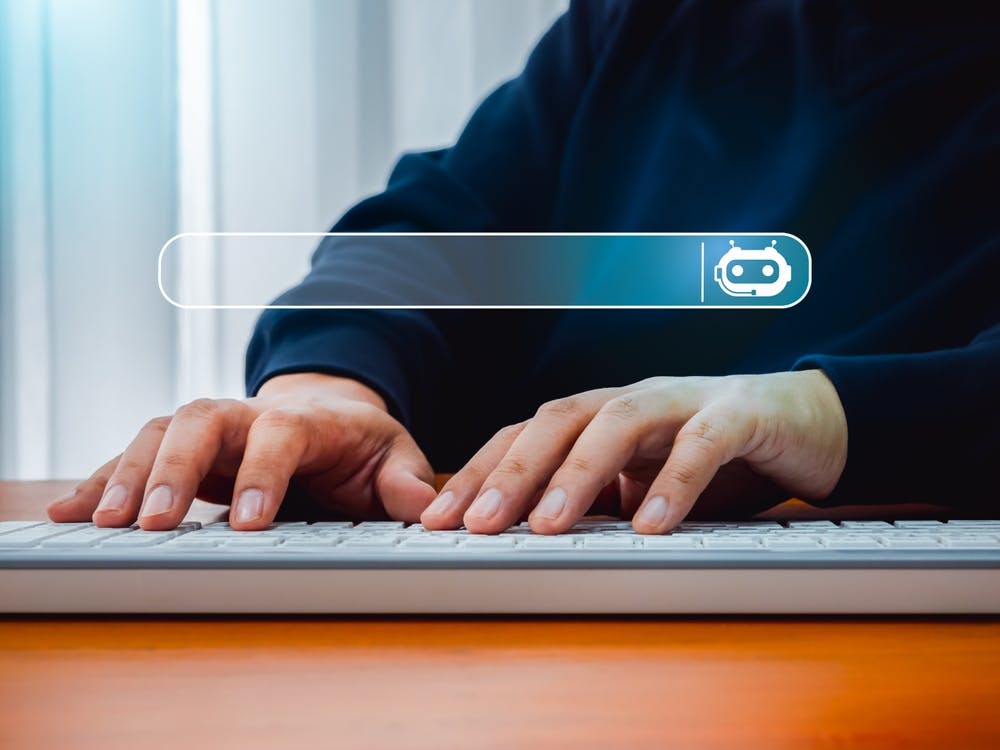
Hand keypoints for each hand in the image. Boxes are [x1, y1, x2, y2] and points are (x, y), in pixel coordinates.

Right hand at [47, 373, 436, 529]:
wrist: (329, 416)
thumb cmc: (360, 443)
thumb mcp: (395, 456)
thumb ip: (406, 480)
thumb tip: (422, 507)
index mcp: (305, 419)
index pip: (279, 433)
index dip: (263, 473)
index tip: (249, 522)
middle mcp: (248, 417)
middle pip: (201, 420)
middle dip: (176, 468)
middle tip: (157, 523)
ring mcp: (212, 432)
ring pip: (160, 433)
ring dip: (130, 476)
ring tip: (104, 524)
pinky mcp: (184, 453)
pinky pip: (137, 457)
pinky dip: (104, 481)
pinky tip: (71, 511)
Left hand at [421, 371, 846, 534]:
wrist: (811, 423)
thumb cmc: (719, 457)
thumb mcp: (645, 485)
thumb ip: (598, 504)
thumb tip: (529, 545)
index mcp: (602, 417)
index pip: (527, 435)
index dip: (480, 473)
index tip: (438, 522)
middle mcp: (633, 401)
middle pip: (558, 419)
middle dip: (513, 471)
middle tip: (476, 525)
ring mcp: (685, 399)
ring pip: (620, 421)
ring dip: (580, 471)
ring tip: (549, 525)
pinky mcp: (740, 413)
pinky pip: (703, 443)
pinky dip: (674, 482)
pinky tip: (649, 525)